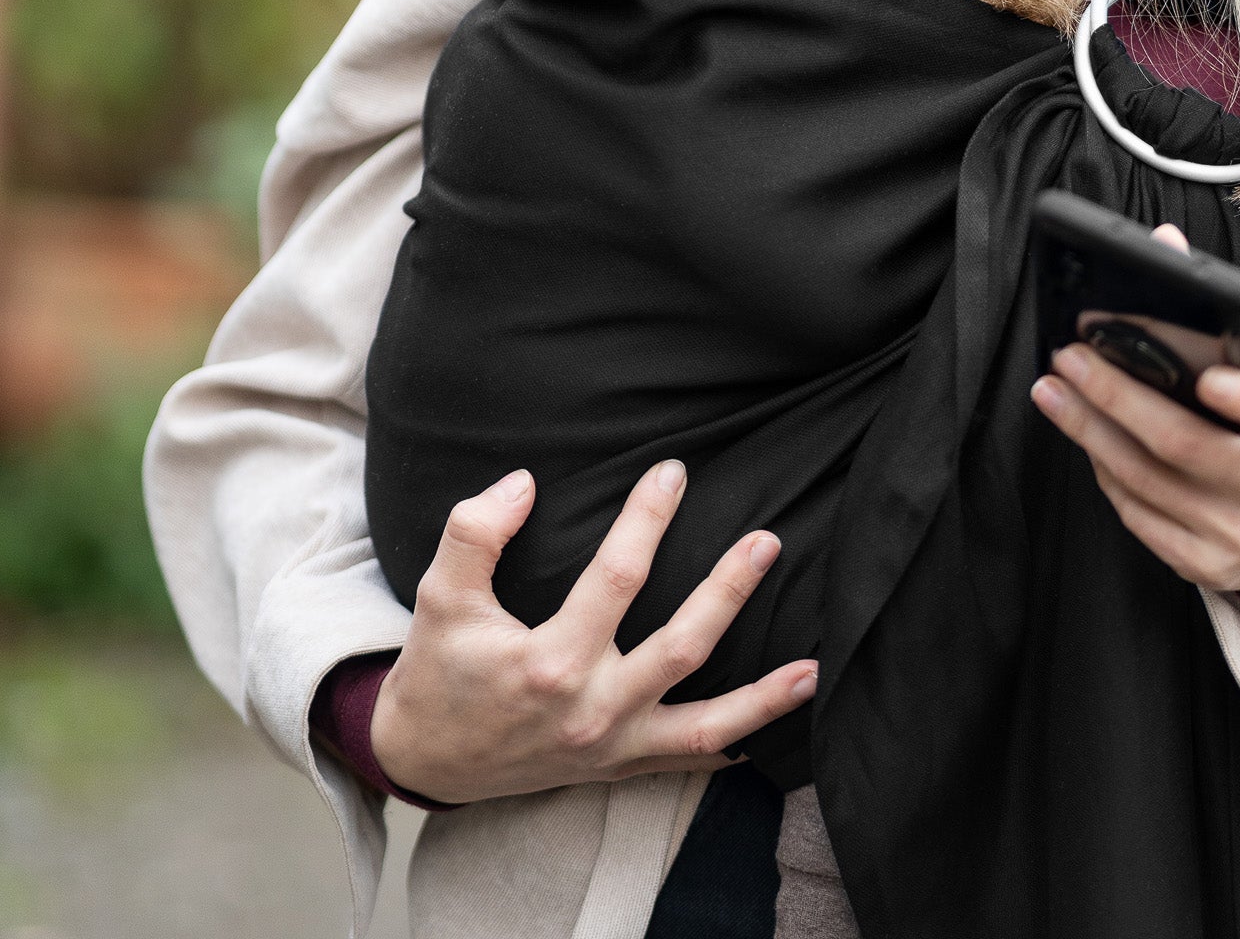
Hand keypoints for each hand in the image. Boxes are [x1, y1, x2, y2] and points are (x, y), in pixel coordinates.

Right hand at [370, 461, 818, 803]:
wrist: (424, 759)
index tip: (672, 472)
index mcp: (549, 664)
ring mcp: (610, 747)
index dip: (646, 520)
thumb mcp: (439, 596)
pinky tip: (777, 718)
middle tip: (766, 541)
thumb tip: (524, 482)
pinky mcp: (618, 767)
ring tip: (815, 667)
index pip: (617, 580)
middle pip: (681, 649)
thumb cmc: (439, 670)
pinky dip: (735, 744)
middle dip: (728, 594)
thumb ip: (475, 533)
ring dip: (763, 697)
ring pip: (704, 724)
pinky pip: (689, 760)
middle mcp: (590, 712)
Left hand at [1029, 225, 1239, 599]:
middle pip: (1186, 445)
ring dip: (1089, 429)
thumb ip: (1219, 318)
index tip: (1208, 379)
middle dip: (1117, 395)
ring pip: (1148, 480)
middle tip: (1070, 355)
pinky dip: (1104, 470)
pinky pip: (1139, 515)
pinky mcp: (1207, 566)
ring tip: (1053, 388)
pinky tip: (1083, 434)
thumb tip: (1164, 242)